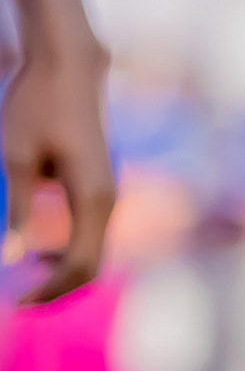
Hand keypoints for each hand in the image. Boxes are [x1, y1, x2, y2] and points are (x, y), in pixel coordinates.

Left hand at [2, 44, 115, 303]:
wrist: (69, 66)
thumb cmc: (38, 104)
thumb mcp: (17, 157)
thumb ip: (18, 210)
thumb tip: (11, 259)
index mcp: (91, 200)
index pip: (78, 265)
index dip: (48, 290)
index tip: (16, 302)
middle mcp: (107, 204)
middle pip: (91, 268)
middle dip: (58, 291)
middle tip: (21, 303)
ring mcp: (107, 197)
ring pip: (92, 253)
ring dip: (62, 274)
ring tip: (27, 283)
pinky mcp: (99, 188)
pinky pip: (89, 235)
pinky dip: (67, 253)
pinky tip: (39, 253)